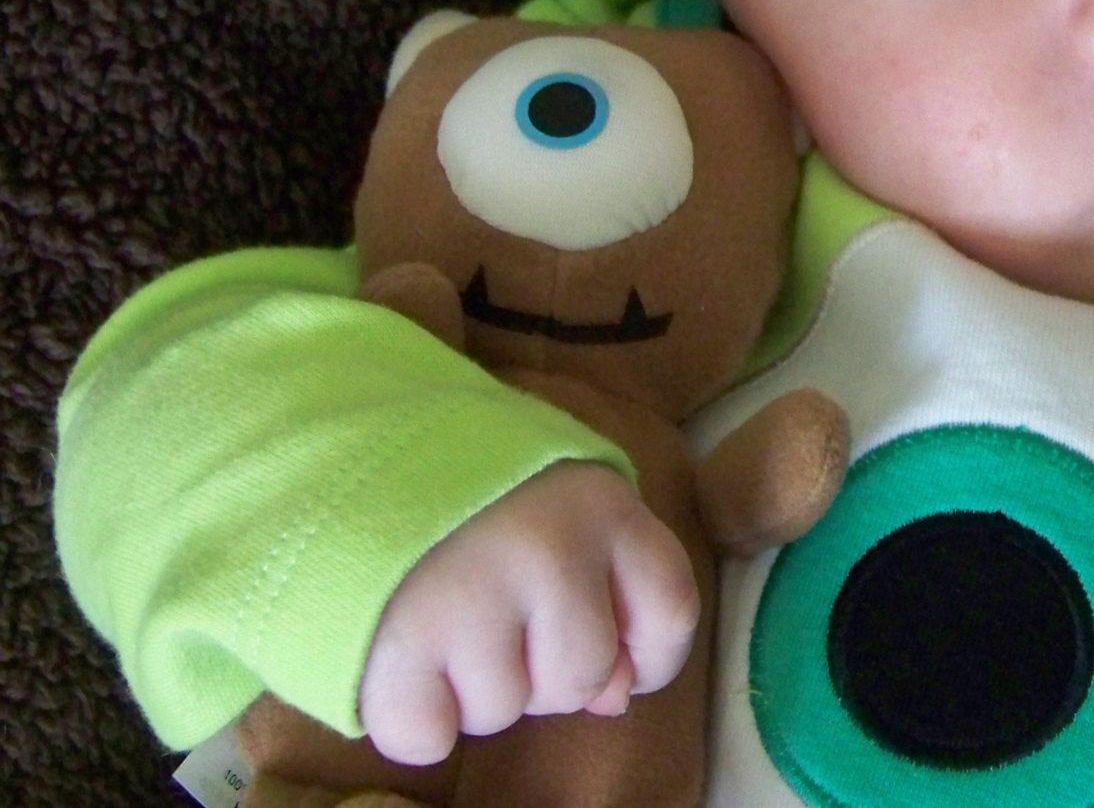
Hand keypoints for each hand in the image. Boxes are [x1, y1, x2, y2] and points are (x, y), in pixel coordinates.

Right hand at [356, 459, 698, 765]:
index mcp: (601, 501)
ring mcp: (474, 595)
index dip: (650, 654)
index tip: (620, 660)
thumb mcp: (553, 506)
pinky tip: (402, 654)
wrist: (335, 442)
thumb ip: (601, 585)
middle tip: (492, 613)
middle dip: (542, 671)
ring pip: (503, 711)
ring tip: (440, 617)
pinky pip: (429, 737)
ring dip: (471, 688)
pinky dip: (413, 717)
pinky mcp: (399, 642)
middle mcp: (549, 547)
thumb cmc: (466, 482)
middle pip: (582, 676)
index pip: (671, 608)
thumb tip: (615, 696)